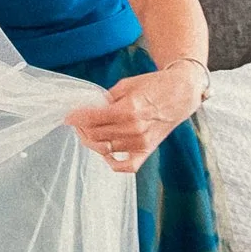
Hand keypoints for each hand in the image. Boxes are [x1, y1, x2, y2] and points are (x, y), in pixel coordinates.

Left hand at [68, 65, 200, 173]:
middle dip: (82, 129)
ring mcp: (141, 143)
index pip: (93, 119)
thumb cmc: (155, 85)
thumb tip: (89, 109)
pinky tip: (106, 152)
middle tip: (77, 122)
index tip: (68, 117)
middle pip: (96, 136)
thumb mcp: (127, 85)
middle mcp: (134, 129)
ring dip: (93, 142)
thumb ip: (107, 99)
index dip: (77, 118)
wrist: (182, 93)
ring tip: (88, 132)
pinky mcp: (147, 150)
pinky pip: (126, 166)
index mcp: (129, 109)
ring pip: (106, 149)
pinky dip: (112, 163)